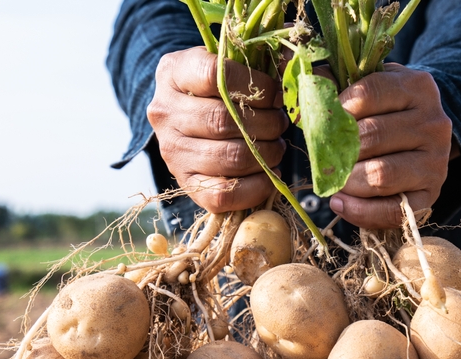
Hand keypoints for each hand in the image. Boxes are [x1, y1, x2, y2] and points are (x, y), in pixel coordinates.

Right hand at [148, 47, 287, 212]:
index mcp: (174, 72)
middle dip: (267, 124)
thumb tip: (294, 70)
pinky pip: (224, 194)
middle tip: (280, 124)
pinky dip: (256, 188)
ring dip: (266, 154)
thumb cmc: (217, 87)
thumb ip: (259, 61)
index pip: (216, 75)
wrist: (187, 118)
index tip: (275, 95)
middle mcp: (165, 113)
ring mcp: (172, 151)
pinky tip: (268, 174)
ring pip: (230, 158)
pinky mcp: (185, 183)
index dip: (256, 87)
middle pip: (225, 120)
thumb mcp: (229, 62)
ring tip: (276, 147)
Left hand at [329, 64, 452, 228]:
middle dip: (337, 150)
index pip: (368, 93)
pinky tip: (340, 202)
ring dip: (347, 180)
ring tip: (334, 179)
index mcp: (417, 87)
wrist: (422, 139)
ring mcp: (436, 161)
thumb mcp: (369, 88)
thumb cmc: (386, 112)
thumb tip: (310, 85)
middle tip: (321, 156)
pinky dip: (359, 210)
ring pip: (381, 175)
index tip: (323, 120)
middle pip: (372, 136)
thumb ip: (337, 82)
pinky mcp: (430, 194)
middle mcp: (433, 123)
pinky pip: (391, 210)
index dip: (337, 109)